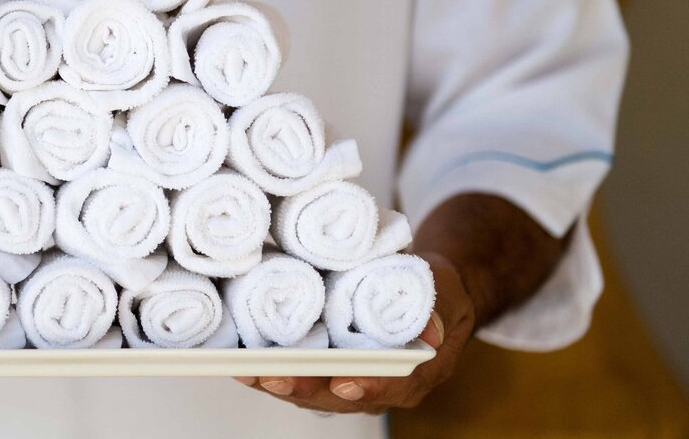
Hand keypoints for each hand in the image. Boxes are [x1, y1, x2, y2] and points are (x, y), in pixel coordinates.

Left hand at [234, 252, 472, 414]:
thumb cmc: (435, 291)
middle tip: (274, 377)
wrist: (427, 292)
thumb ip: (436, 307)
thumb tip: (431, 332)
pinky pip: (301, 377)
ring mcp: (352, 380)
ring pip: (314, 391)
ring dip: (280, 383)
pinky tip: (244, 361)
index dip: (367, 387)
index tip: (343, 383)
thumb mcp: (444, 291)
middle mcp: (380, 384)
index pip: (391, 386)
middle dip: (305, 388)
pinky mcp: (329, 368)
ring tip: (248, 371)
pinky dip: (273, 371)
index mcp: (414, 371)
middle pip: (340, 396)